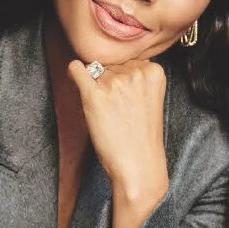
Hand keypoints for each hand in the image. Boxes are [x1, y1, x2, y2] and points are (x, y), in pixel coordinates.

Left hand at [68, 59, 168, 227]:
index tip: (129, 97)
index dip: (126, 79)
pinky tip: (75, 77)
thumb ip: (138, 78)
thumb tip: (111, 63)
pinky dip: (74, 72)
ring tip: (109, 112)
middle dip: (111, 82)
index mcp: (155, 71)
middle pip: (113, 65)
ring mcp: (114, 83)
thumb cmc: (142, 137)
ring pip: (97, 71)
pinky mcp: (94, 95)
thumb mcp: (150, 99)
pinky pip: (77, 70)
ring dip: (97, 87)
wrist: (138, 166)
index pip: (130, 61)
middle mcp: (136, 72)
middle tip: (119, 109)